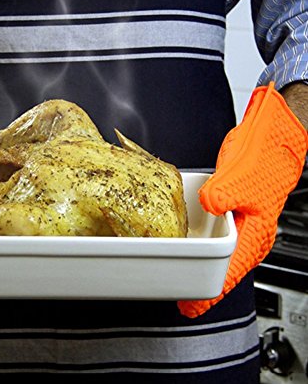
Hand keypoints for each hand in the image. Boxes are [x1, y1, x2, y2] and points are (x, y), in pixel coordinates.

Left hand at [178, 83, 306, 317]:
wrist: (270, 138)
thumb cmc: (267, 158)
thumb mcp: (243, 177)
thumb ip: (224, 193)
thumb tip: (208, 204)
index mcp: (253, 235)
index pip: (227, 273)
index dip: (208, 293)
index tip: (190, 307)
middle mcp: (245, 233)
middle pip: (220, 268)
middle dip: (201, 284)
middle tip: (178, 296)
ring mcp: (236, 222)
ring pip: (214, 251)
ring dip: (197, 262)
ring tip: (177, 274)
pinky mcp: (226, 208)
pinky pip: (211, 232)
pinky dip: (197, 239)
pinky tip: (183, 239)